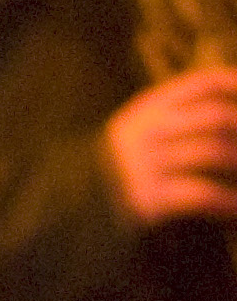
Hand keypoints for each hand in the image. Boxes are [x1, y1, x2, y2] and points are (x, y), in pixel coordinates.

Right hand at [103, 63, 236, 225]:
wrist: (80, 216)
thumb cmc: (122, 174)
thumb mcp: (139, 135)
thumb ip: (174, 119)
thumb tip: (228, 113)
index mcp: (145, 110)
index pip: (201, 84)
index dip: (233, 84)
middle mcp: (145, 131)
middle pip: (216, 117)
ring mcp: (145, 164)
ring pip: (215, 152)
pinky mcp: (148, 198)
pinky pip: (204, 193)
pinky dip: (228, 201)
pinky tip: (235, 208)